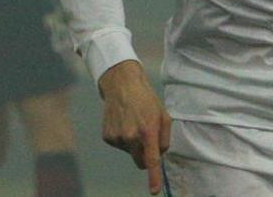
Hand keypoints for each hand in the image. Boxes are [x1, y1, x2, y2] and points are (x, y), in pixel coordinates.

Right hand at [98, 60, 171, 194]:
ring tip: (134, 123)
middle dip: (146, 156)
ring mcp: (117, 138)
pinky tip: (124, 123)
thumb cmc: (147, 100)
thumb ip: (164, 138)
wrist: (122, 86)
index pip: (151, 160)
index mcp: (148, 131)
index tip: (154, 191)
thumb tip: (159, 154)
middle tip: (147, 138)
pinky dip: (124, 139)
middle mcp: (130, 137)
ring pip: (130, 153)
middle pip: (140, 161)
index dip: (153, 177)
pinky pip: (120, 146)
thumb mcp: (164, 116)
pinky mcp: (107, 137)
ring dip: (134, 144)